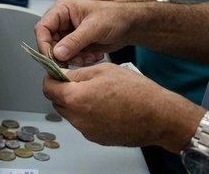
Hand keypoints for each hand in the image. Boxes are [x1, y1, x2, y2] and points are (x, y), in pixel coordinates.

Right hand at [35, 0, 130, 64]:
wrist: (131, 25)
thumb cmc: (114, 17)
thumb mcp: (93, 28)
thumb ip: (74, 41)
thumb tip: (57, 54)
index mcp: (61, 11)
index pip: (42, 28)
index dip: (43, 44)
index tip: (51, 59)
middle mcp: (62, 22)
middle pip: (49, 43)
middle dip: (62, 55)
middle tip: (75, 61)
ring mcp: (68, 34)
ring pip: (60, 52)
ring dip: (74, 59)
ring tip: (90, 57)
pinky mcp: (76, 44)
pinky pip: (71, 57)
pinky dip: (81, 60)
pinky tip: (95, 56)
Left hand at [43, 63, 202, 151]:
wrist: (160, 117)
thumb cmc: (137, 92)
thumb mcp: (103, 70)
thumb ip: (77, 73)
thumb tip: (61, 74)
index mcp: (75, 98)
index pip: (48, 88)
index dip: (51, 78)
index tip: (56, 73)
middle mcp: (78, 117)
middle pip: (57, 102)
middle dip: (62, 90)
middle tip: (77, 81)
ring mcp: (87, 130)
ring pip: (70, 113)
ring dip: (75, 103)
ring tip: (95, 93)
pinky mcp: (97, 138)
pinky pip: (84, 123)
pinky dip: (87, 114)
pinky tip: (104, 106)